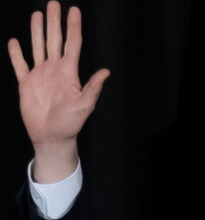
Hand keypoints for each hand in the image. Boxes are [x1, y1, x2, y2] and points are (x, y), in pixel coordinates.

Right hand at [7, 1, 109, 182]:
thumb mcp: (85, 105)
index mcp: (69, 72)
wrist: (52, 136)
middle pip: (54, 40)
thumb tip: (105, 72)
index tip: (74, 10)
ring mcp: (40, 75)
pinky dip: (16, 54)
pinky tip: (15, 42)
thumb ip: (92, 88)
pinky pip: (20, 65)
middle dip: (54, 22)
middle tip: (53, 3)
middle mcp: (55, 70)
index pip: (72, 44)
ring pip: (38, 47)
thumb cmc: (71, 123)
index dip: (73, 27)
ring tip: (37, 15)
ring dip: (37, 31)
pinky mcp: (26, 84)